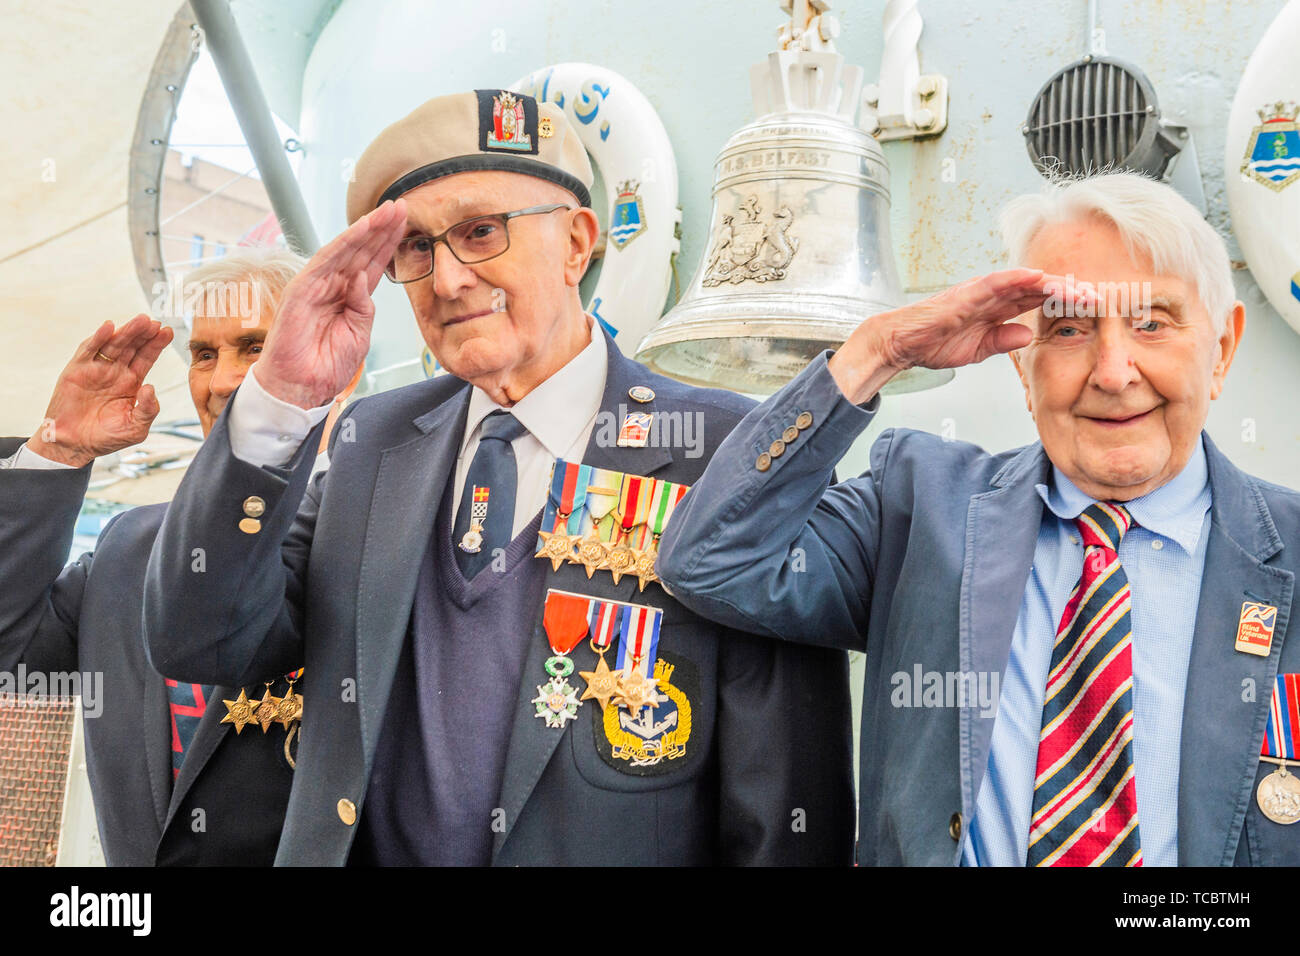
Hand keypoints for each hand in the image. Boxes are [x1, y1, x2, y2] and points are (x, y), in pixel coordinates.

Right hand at [27, 314, 173, 467]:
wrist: (74, 445)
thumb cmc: (106, 438)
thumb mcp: (135, 428)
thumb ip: (148, 410)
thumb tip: (151, 388)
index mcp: (132, 382)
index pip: (147, 358)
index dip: (157, 345)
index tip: (168, 331)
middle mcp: (116, 372)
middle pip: (132, 347)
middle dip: (144, 334)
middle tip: (155, 322)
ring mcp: (96, 369)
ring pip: (114, 344)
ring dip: (126, 331)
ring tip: (141, 321)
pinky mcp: (77, 370)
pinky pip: (88, 350)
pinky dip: (98, 338)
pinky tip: (109, 327)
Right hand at [256, 200, 407, 408]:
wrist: (302, 387)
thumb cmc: (327, 365)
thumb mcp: (359, 335)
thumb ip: (364, 307)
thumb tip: (362, 278)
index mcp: (349, 297)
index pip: (372, 264)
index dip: (388, 243)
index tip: (406, 222)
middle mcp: (333, 286)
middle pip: (361, 250)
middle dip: (382, 228)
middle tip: (402, 204)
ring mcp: (316, 285)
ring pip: (345, 249)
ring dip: (367, 228)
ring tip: (387, 210)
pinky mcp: (301, 289)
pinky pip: (326, 260)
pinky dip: (344, 242)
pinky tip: (363, 228)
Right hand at [828, 269, 1089, 404]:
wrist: (902, 343)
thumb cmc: (933, 343)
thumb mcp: (978, 348)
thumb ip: (1003, 340)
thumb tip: (1029, 337)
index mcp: (998, 308)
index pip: (1040, 302)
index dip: (1068, 304)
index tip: (1096, 311)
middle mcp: (994, 294)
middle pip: (1041, 288)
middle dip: (1071, 292)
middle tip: (1103, 296)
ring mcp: (982, 291)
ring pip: (1027, 282)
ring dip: (1055, 284)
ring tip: (1082, 290)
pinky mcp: (968, 293)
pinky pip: (998, 282)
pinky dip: (1021, 278)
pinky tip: (1042, 279)